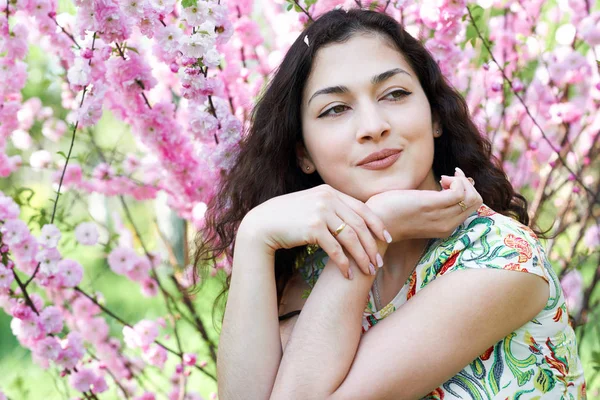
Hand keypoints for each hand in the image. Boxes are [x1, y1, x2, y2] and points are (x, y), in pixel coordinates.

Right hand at [239, 184, 389, 278]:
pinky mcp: (313, 227)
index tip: (386, 238)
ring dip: (362, 257)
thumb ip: (331, 208)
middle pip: (359, 224)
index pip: (362, 208)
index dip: (377, 224)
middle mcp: (327, 198)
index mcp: (329, 191)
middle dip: (372, 245)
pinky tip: (348, 274)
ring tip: (368, 270)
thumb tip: (352, 222)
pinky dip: (344, 263)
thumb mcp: (312, 205)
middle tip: (379, 261)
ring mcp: (320, 211)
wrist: (262, 224)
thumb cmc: (287, 218)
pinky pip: (335, 249)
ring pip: (351, 237)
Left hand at [365, 168, 481, 240]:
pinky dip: (456, 180)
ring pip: (472, 197)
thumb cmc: (392, 213)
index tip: (450, 183)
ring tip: (444, 179)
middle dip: (467, 184)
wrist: (376, 221)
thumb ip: (433, 204)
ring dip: (462, 181)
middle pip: (476, 202)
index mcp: (445, 227)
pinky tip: (442, 179)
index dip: (466, 191)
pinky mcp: (432, 205)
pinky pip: (460, 192)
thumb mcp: (419, 210)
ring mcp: (441, 217)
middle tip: (448, 179)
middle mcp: (447, 225)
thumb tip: (445, 188)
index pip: (471, 208)